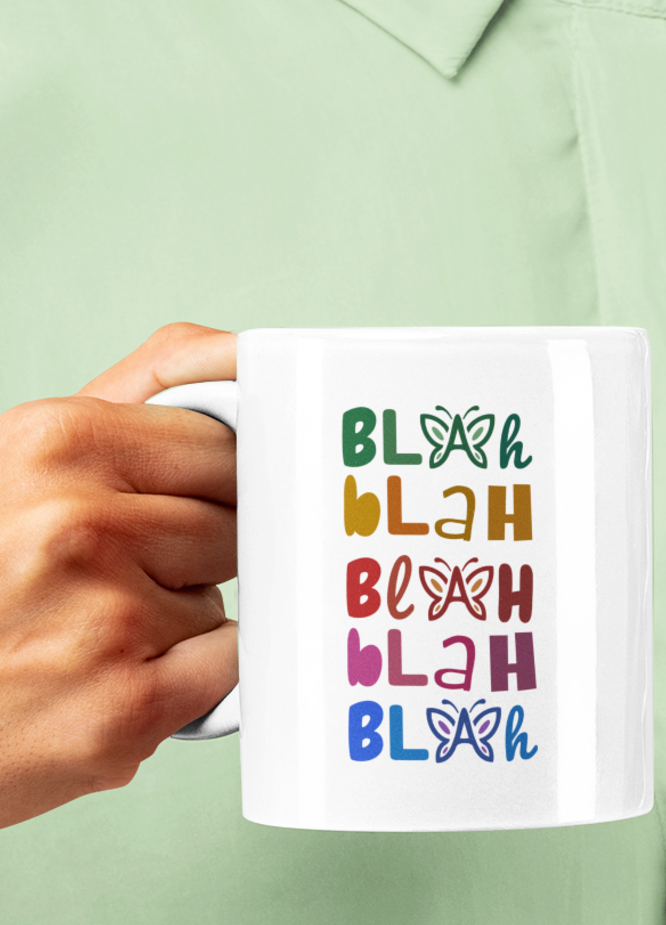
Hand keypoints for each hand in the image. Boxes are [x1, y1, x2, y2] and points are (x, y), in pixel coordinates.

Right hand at [0, 323, 237, 827]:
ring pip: (227, 593)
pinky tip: (116, 676)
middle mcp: (78, 524)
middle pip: (234, 517)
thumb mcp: (28, 457)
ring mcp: (106, 618)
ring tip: (97, 627)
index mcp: (57, 443)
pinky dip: (190, 679)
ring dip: (182, 616)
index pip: (223, 440)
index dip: (219, 478)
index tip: (193, 500)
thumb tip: (235, 357)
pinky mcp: (126, 710)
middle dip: (196, 547)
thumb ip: (140, 393)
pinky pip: (228, 666)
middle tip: (122, 573)